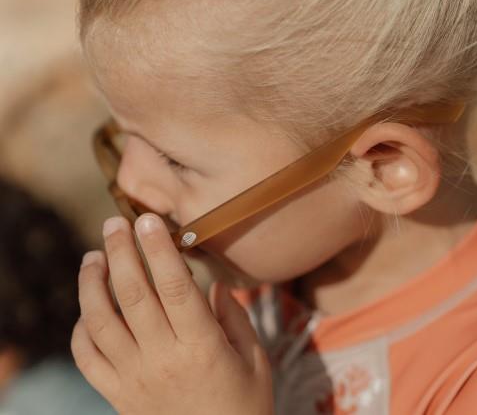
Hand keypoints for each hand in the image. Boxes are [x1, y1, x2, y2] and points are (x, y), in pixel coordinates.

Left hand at [71, 213, 273, 414]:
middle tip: (114, 223)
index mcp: (201, 347)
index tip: (148, 220)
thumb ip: (235, 318)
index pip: (175, 287)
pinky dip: (81, 328)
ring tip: (94, 256)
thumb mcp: (255, 361)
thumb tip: (214, 284)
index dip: (159, 249)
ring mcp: (133, 379)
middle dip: (120, 253)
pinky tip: (88, 307)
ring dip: (92, 284)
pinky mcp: (117, 395)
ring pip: (101, 323)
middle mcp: (161, 359)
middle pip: (133, 296)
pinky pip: (87, 359)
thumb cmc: (244, 406)